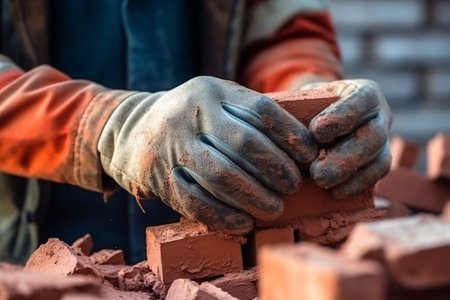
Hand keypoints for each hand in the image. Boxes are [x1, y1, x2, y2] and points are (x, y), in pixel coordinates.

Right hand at [98, 76, 316, 233]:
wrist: (130, 130)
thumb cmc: (188, 118)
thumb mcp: (214, 100)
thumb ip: (247, 113)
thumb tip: (301, 143)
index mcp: (211, 91)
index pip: (261, 110)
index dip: (292, 135)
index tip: (309, 156)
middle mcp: (190, 114)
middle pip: (245, 144)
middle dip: (277, 170)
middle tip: (293, 187)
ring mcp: (171, 146)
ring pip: (221, 176)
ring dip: (254, 197)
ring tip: (275, 209)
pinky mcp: (158, 177)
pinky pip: (195, 202)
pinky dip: (224, 216)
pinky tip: (244, 224)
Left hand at [304, 79, 391, 198]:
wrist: (324, 116)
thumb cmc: (312, 105)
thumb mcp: (306, 96)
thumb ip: (297, 105)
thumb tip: (273, 116)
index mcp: (364, 92)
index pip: (361, 101)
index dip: (342, 116)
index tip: (316, 132)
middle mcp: (380, 115)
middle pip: (373, 135)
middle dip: (345, 156)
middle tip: (317, 172)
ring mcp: (383, 140)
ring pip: (379, 158)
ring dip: (350, 174)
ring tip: (322, 183)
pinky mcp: (380, 161)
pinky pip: (375, 175)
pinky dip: (356, 185)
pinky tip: (335, 192)